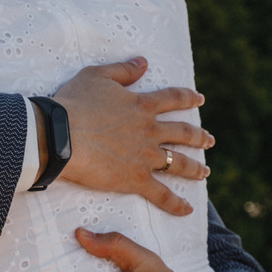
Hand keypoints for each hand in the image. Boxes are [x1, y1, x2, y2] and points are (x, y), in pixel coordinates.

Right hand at [53, 58, 213, 218]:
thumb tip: (144, 61)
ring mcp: (146, 156)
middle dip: (199, 137)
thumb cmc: (74, 104)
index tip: (199, 100)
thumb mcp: (97, 76)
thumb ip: (123, 69)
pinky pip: (161, 194)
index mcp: (142, 105)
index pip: (173, 99)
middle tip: (210, 140)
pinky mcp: (136, 179)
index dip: (188, 98)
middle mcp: (150, 131)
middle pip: (183, 133)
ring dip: (195, 168)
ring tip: (205, 172)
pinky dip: (175, 203)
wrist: (61, 135)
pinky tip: (187, 209)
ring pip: (179, 163)